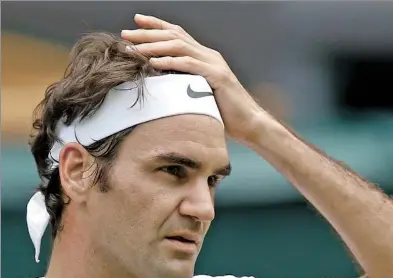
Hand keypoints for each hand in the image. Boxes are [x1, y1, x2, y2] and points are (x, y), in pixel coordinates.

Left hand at [121, 14, 269, 143]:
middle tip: (126, 33)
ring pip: (180, 47)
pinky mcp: (218, 77)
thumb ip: (184, 83)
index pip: (178, 34)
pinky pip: (190, 65)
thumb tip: (159, 84)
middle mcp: (209, 55)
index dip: (156, 26)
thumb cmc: (223, 113)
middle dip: (148, 33)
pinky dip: (171, 62)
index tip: (135, 22)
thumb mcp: (199, 93)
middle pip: (174, 36)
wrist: (249, 123)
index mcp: (205, 57)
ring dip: (154, 46)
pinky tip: (154, 62)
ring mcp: (214, 64)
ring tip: (134, 48)